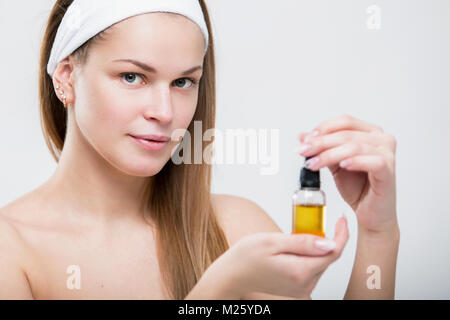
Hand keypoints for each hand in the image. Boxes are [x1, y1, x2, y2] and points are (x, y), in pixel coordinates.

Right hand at [204, 216, 348, 298]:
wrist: (233, 274)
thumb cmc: (246, 257)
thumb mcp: (273, 241)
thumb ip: (303, 242)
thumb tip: (329, 242)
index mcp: (300, 272)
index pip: (333, 253)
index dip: (341, 235)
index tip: (341, 220)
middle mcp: (304, 285)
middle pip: (327, 258)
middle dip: (324, 240)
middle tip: (306, 225)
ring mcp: (301, 289)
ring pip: (320, 263)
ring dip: (314, 248)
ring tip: (291, 240)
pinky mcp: (298, 289)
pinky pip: (311, 269)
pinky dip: (307, 257)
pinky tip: (291, 251)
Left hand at [296, 114, 397, 233]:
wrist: (370, 213)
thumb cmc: (358, 187)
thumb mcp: (334, 164)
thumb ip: (321, 148)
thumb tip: (302, 136)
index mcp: (370, 133)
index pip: (345, 122)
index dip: (323, 128)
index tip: (305, 140)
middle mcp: (381, 139)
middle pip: (346, 134)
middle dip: (321, 143)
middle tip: (304, 151)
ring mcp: (388, 154)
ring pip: (355, 147)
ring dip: (330, 154)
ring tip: (314, 163)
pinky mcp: (389, 171)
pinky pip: (374, 161)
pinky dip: (356, 161)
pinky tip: (343, 165)